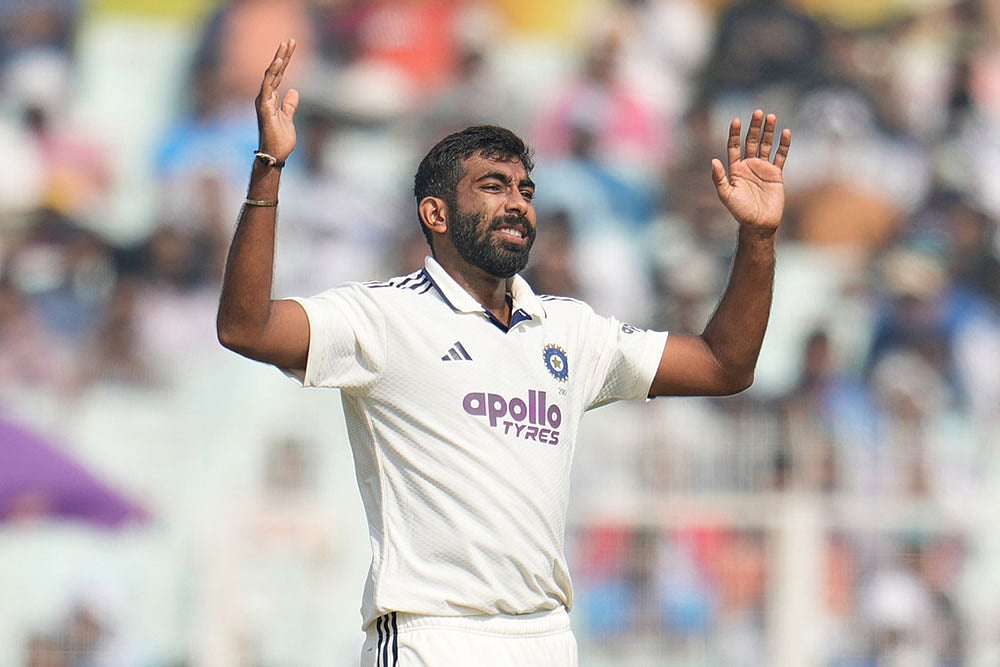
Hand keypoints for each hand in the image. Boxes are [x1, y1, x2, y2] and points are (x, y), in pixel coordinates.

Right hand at [255, 39, 298, 161]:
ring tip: (286, 45)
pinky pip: (268, 85)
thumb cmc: (280, 140)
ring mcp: (263, 101)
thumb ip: (289, 105)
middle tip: (291, 40)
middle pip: (275, 71)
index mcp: (271, 98)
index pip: (279, 75)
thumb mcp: (289, 118)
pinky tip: (279, 61)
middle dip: (283, 55)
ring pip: (270, 74)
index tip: (292, 46)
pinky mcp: (263, 106)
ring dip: (278, 59)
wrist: (275, 155)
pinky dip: (273, 73)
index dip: (285, 60)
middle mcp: (265, 97)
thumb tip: (293, 91)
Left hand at [711, 110, 790, 233]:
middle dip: (754, 127)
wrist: (759, 223)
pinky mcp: (776, 174)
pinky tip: (785, 133)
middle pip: (752, 141)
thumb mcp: (726, 195)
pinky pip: (781, 156)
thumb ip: (719, 178)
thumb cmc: (740, 211)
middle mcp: (749, 166)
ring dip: (769, 131)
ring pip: (766, 145)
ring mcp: (763, 169)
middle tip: (758, 112)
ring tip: (772, 116)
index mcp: (735, 169)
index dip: (735, 133)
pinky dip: (783, 145)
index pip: (734, 146)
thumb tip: (713, 161)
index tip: (736, 120)